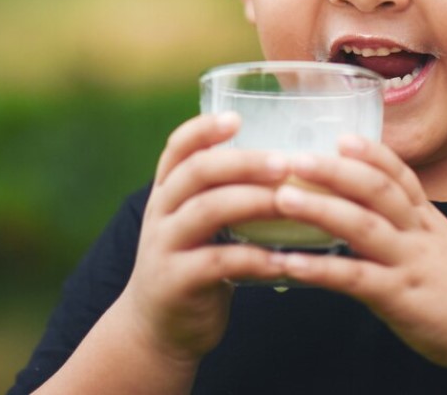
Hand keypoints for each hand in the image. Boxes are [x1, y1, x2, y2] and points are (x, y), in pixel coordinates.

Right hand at [121, 112, 290, 365]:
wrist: (156, 328)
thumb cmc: (194, 262)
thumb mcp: (197, 222)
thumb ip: (224, 192)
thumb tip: (290, 160)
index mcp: (168, 190)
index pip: (178, 147)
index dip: (205, 129)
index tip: (237, 117)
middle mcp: (161, 212)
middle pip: (197, 172)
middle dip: (243, 162)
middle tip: (285, 163)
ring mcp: (164, 247)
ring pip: (207, 211)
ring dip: (253, 201)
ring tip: (290, 201)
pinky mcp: (176, 283)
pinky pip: (217, 264)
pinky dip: (253, 258)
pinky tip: (283, 259)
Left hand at [268, 135, 446, 371]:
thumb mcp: (438, 244)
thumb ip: (405, 225)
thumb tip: (361, 210)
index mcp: (427, 217)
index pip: (399, 173)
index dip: (370, 152)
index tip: (340, 135)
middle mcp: (418, 232)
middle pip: (377, 189)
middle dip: (335, 170)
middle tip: (294, 158)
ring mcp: (410, 262)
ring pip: (364, 226)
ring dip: (320, 208)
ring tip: (281, 198)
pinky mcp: (400, 297)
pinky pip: (356, 279)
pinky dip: (322, 268)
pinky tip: (289, 264)